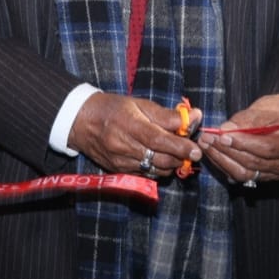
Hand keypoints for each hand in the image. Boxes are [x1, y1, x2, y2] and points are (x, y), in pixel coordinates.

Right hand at [67, 93, 202, 175]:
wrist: (81, 121)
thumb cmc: (113, 108)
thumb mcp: (140, 104)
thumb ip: (167, 114)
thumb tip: (195, 116)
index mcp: (130, 125)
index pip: (159, 140)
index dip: (180, 147)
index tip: (196, 150)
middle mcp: (123, 146)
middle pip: (160, 159)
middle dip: (180, 158)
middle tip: (193, 152)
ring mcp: (121, 162)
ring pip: (155, 170)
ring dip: (171, 164)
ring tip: (177, 153)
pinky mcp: (119, 171)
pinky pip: (146, 174)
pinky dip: (158, 168)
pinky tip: (160, 158)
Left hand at [201, 94, 278, 183]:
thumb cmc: (278, 110)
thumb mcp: (266, 108)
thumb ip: (247, 119)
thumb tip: (225, 129)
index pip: (267, 148)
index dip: (242, 143)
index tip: (222, 135)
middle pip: (253, 162)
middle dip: (227, 150)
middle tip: (207, 138)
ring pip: (246, 173)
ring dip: (222, 160)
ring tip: (207, 145)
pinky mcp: (267, 177)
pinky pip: (244, 175)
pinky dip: (226, 165)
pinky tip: (215, 155)